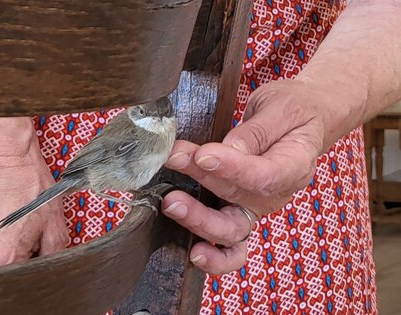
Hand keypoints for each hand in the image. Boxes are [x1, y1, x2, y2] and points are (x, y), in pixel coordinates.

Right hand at [0, 118, 68, 275]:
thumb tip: (49, 271)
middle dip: (9, 279)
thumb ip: (54, 256)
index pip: (16, 288)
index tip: (33, 266)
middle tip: (22, 260)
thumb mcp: (55, 225)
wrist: (6, 162)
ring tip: (3, 260)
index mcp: (3, 258)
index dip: (28, 280)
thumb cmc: (30, 189)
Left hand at [162, 79, 327, 274]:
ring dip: (198, 220)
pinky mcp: (239, 210)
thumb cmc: (295, 111)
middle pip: (240, 202)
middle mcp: (276, 195)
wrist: (303, 120)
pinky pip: (228, 242)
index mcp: (294, 167)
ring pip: (230, 229)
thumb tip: (229, 151)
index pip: (264, 176)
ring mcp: (256, 207)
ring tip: (171, 203)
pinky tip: (193, 252)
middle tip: (175, 164)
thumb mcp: (282, 108)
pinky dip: (213, 252)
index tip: (203, 155)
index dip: (232, 168)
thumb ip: (256, 131)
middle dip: (203, 186)